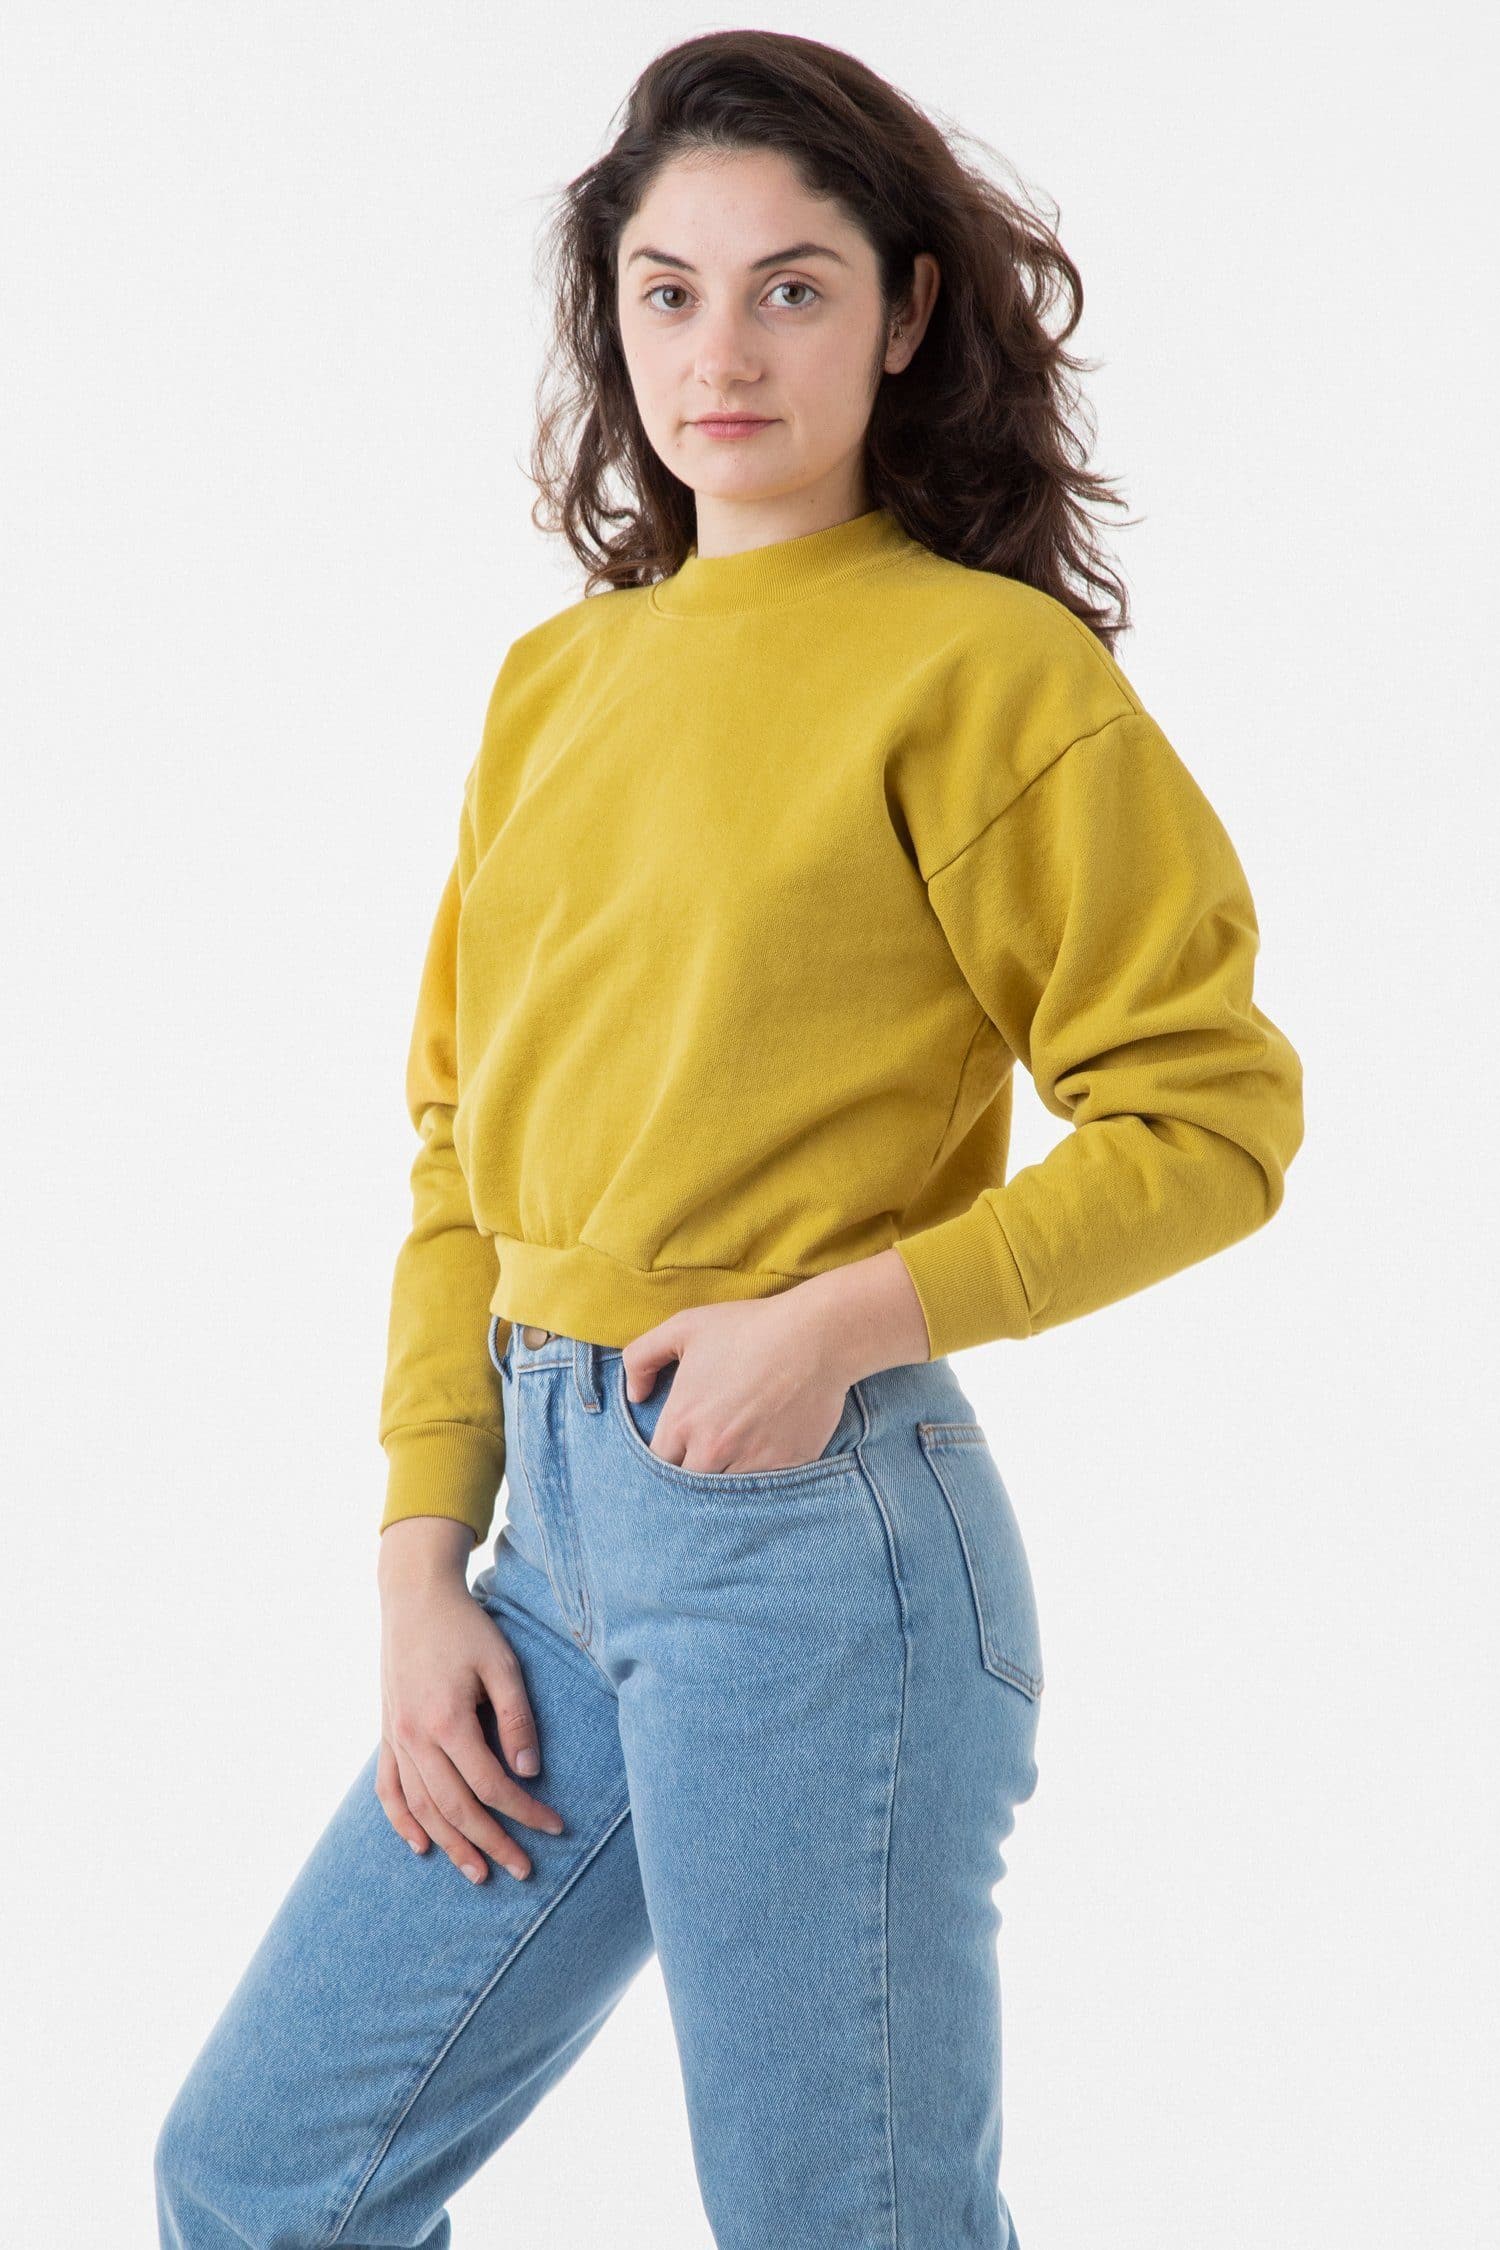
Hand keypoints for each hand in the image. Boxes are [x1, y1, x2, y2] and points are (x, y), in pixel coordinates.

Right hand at [375, 1543, 565, 1883]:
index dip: (525, 1812)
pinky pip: (388, 1789)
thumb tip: (529, 1772)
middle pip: (456, 1808)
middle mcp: (416, 1738)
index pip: (491, 1786)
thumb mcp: (503, 1664)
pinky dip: (402, 1821)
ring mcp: (396, 1738)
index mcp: (448, 1721)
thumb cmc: (466, 1628)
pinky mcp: (387, 1733)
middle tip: (523, 1870)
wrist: (414, 1598)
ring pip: (422, 1808)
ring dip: (450, 1845)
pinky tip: (421, 1845)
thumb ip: (517, 1719)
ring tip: (478, 1873)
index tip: (554, 1826)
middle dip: (492, 1843)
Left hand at [623, 1294, 854, 1474]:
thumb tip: (635, 1396)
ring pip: (726, 1491)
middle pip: (688, 1484)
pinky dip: (762, 1476)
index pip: (659, 1462)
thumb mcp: (682, 1327)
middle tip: (707, 1451)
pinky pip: (765, 1487)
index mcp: (683, 1422)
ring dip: (727, 1475)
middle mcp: (712, 1450)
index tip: (679, 1444)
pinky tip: (766, 1454)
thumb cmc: (748, 1327)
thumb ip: (641, 1358)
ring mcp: (751, 1462)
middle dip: (693, 1471)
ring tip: (737, 1454)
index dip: (668, 1454)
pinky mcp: (786, 1467)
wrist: (816, 1336)